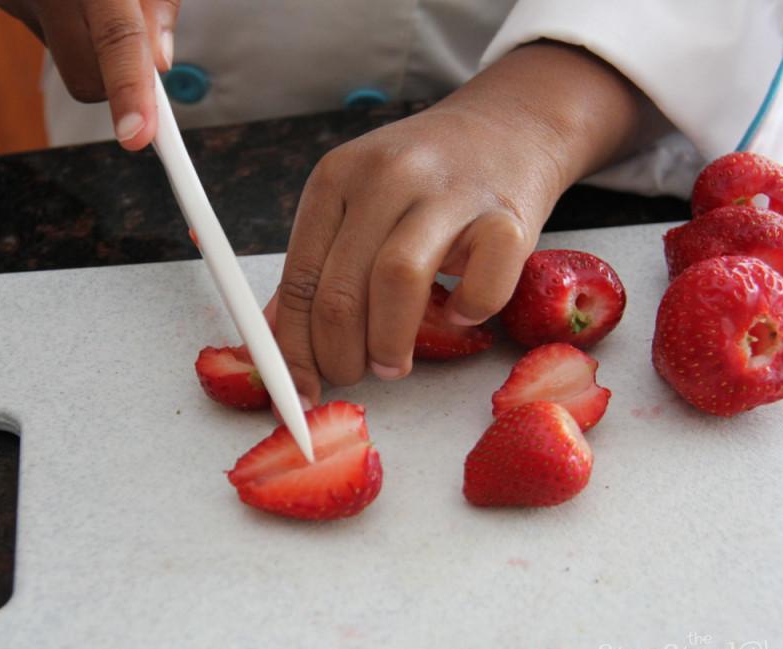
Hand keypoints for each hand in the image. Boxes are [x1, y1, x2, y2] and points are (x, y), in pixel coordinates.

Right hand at [0, 0, 180, 149]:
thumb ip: (157, 5)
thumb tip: (159, 63)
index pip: (115, 38)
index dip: (129, 91)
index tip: (138, 136)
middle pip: (84, 77)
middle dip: (116, 83)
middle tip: (142, 54)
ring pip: (67, 55)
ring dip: (89, 38)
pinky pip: (46, 32)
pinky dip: (66, 20)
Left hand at [272, 42, 645, 405]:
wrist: (508, 125)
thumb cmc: (424, 179)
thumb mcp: (356, 203)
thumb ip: (317, 265)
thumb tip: (274, 338)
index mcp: (336, 177)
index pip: (299, 278)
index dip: (293, 348)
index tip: (299, 388)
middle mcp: (386, 177)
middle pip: (341, 289)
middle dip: (338, 355)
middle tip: (352, 375)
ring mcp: (448, 193)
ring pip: (397, 282)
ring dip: (388, 343)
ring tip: (391, 364)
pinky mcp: (506, 217)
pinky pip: (480, 288)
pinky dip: (466, 314)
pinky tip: (457, 316)